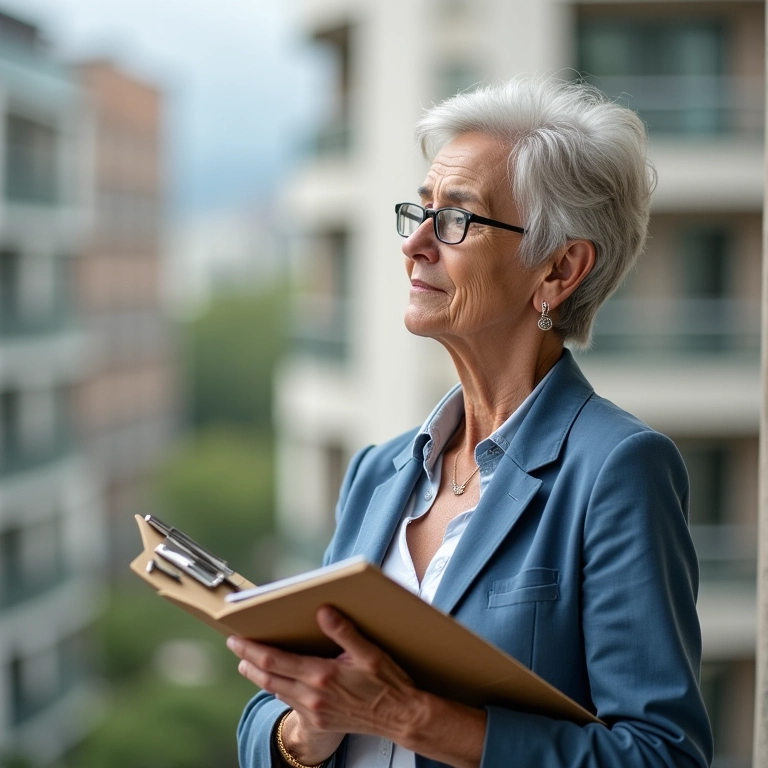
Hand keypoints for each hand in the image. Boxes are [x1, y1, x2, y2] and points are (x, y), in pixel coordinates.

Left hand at [227, 606, 485, 767]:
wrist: (401, 718)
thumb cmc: (389, 683)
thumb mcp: (369, 652)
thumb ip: (344, 632)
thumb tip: (323, 611)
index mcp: (321, 675)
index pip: (274, 660)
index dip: (252, 649)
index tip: (236, 639)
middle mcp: (312, 696)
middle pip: (268, 677)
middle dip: (248, 661)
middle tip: (235, 648)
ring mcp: (315, 711)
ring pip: (276, 691)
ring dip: (259, 677)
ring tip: (249, 664)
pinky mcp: (321, 721)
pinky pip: (291, 703)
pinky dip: (278, 689)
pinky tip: (277, 683)